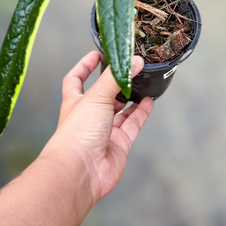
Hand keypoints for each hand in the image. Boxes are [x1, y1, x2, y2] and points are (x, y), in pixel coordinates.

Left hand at [49, 51, 152, 204]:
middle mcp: (89, 116)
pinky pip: (133, 124)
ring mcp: (104, 131)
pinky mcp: (119, 144)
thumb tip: (134, 61)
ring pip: (121, 110)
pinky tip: (149, 102)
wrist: (81, 171)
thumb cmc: (77, 133)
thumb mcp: (96, 96)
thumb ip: (116, 78)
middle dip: (115, 83)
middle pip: (103, 95)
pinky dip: (141, 113)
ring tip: (143, 82)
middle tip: (130, 68)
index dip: (85, 66)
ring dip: (131, 97)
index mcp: (75, 101)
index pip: (76, 79)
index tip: (98, 54)